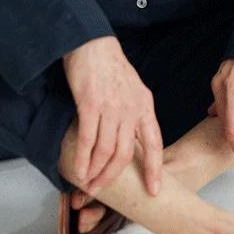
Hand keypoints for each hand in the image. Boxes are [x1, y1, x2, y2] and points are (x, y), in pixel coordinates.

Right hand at [62, 36, 162, 196]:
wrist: (91, 43)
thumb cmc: (109, 65)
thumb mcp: (131, 88)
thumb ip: (133, 113)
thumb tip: (129, 138)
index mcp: (144, 105)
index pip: (154, 143)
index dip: (154, 169)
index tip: (153, 190)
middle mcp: (131, 108)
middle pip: (125, 153)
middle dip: (113, 176)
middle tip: (102, 190)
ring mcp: (111, 107)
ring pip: (106, 150)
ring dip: (95, 171)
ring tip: (88, 183)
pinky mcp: (90, 104)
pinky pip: (87, 139)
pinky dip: (82, 158)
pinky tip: (78, 169)